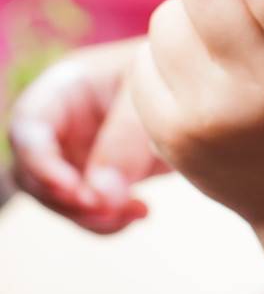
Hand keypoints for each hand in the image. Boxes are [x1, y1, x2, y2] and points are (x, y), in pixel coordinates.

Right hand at [6, 37, 170, 233]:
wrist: (204, 91)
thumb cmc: (175, 75)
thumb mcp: (152, 97)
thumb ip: (125, 140)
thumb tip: (100, 197)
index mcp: (66, 88)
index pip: (28, 128)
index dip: (42, 164)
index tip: (78, 192)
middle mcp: (61, 122)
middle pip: (34, 171)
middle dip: (67, 200)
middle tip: (111, 211)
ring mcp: (75, 150)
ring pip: (58, 198)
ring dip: (90, 216)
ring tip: (135, 211)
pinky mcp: (94, 174)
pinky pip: (87, 208)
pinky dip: (109, 218)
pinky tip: (142, 211)